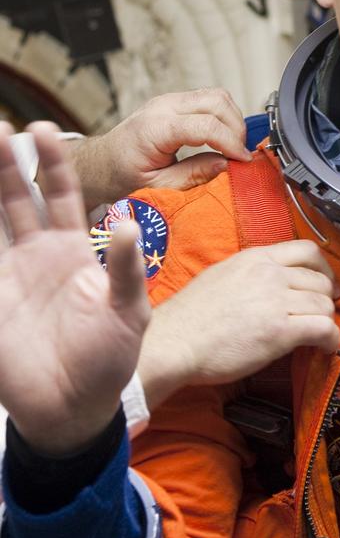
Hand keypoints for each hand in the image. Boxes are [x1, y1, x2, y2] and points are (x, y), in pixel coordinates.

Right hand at [0, 122, 150, 454]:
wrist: (75, 409)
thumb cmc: (109, 359)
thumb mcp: (128, 312)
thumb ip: (125, 269)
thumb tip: (126, 224)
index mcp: (74, 249)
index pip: (64, 194)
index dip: (56, 163)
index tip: (46, 132)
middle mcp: (38, 254)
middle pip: (20, 198)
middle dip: (10, 163)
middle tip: (2, 129)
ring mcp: (10, 276)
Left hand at [68, 87, 252, 208]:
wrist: (101, 163)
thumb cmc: (122, 176)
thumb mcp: (157, 187)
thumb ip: (193, 176)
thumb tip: (226, 165)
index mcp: (155, 129)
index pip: (206, 126)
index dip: (231, 143)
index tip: (243, 161)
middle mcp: (163, 107)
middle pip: (216, 101)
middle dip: (236, 128)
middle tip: (240, 154)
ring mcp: (169, 100)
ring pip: (216, 95)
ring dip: (232, 119)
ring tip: (233, 146)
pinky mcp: (174, 101)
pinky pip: (208, 98)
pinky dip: (222, 115)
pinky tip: (222, 137)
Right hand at [137, 241, 339, 408]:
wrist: (174, 342)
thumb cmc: (190, 317)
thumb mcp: (222, 275)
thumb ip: (252, 273)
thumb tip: (273, 282)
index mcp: (256, 257)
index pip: (308, 250)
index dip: (323, 269)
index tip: (324, 284)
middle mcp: (270, 273)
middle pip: (320, 279)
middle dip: (325, 298)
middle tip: (320, 314)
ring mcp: (276, 300)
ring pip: (325, 304)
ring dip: (325, 320)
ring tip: (318, 335)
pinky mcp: (280, 330)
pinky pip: (323, 328)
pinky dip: (331, 339)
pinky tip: (325, 348)